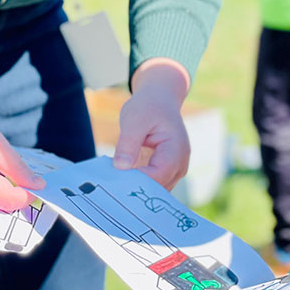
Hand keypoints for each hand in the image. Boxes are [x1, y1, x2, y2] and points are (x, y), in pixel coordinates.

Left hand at [113, 58, 190, 189]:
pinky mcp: (167, 171)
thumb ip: (128, 144)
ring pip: (156, 191)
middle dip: (135, 189)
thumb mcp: (134, 119)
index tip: (114, 182)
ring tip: (113, 186)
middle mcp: (180, 164)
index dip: (136, 181)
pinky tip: (121, 182)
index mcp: (176, 149)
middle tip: (109, 189)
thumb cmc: (148, 106)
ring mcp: (175, 170)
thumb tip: (120, 167)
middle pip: (158, 188)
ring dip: (136, 189)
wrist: (160, 98)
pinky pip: (154, 185)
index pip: (157, 175)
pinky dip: (139, 185)